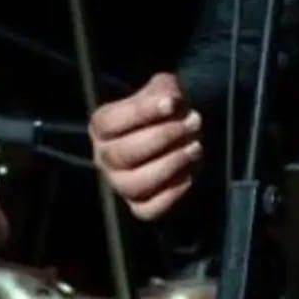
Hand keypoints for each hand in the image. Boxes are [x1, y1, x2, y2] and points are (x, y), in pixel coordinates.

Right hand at [88, 72, 203, 221]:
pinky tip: (190, 174)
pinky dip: (170, 195)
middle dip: (162, 138)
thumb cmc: (165, 107)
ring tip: (196, 147)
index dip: (141, 113)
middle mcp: (105, 158)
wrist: (179, 131)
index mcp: (102, 126)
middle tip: (192, 124)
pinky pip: (148, 210)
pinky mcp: (139, 205)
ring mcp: (120, 184)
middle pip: (123, 154)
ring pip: (135, 185)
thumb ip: (164, 91)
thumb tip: (171, 102)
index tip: (171, 103)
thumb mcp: (163, 89)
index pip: (111, 122)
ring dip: (170, 165)